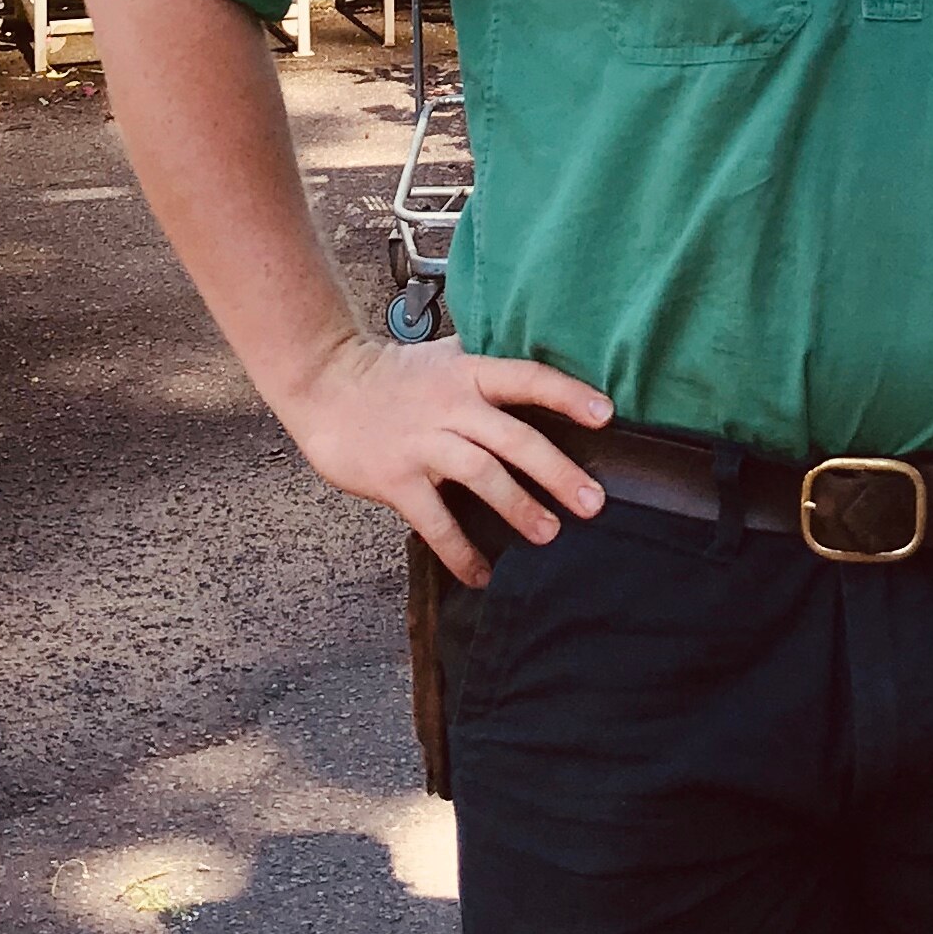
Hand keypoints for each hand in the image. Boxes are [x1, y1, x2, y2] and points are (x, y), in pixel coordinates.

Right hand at [285, 333, 613, 585]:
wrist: (325, 383)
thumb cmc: (394, 376)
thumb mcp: (445, 359)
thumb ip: (487, 374)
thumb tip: (544, 388)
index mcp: (468, 374)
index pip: (527, 378)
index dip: (567, 395)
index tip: (607, 416)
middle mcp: (451, 406)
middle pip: (515, 438)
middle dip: (558, 472)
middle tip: (593, 503)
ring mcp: (423, 443)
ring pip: (482, 476)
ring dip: (519, 507)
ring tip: (549, 534)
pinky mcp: (396, 479)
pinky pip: (435, 521)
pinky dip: (460, 551)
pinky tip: (481, 574)